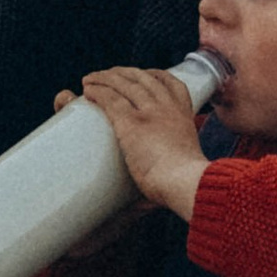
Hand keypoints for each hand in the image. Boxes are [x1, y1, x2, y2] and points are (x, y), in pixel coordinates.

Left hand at [80, 66, 208, 219]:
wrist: (188, 184)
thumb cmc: (187, 186)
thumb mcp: (184, 167)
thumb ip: (169, 175)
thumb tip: (147, 204)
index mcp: (183, 117)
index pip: (173, 84)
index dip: (156, 75)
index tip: (144, 75)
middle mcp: (167, 109)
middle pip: (143, 78)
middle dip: (123, 73)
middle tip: (109, 75)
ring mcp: (150, 114)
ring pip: (123, 84)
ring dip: (104, 78)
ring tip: (89, 80)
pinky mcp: (132, 124)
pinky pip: (110, 99)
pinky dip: (97, 91)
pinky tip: (87, 90)